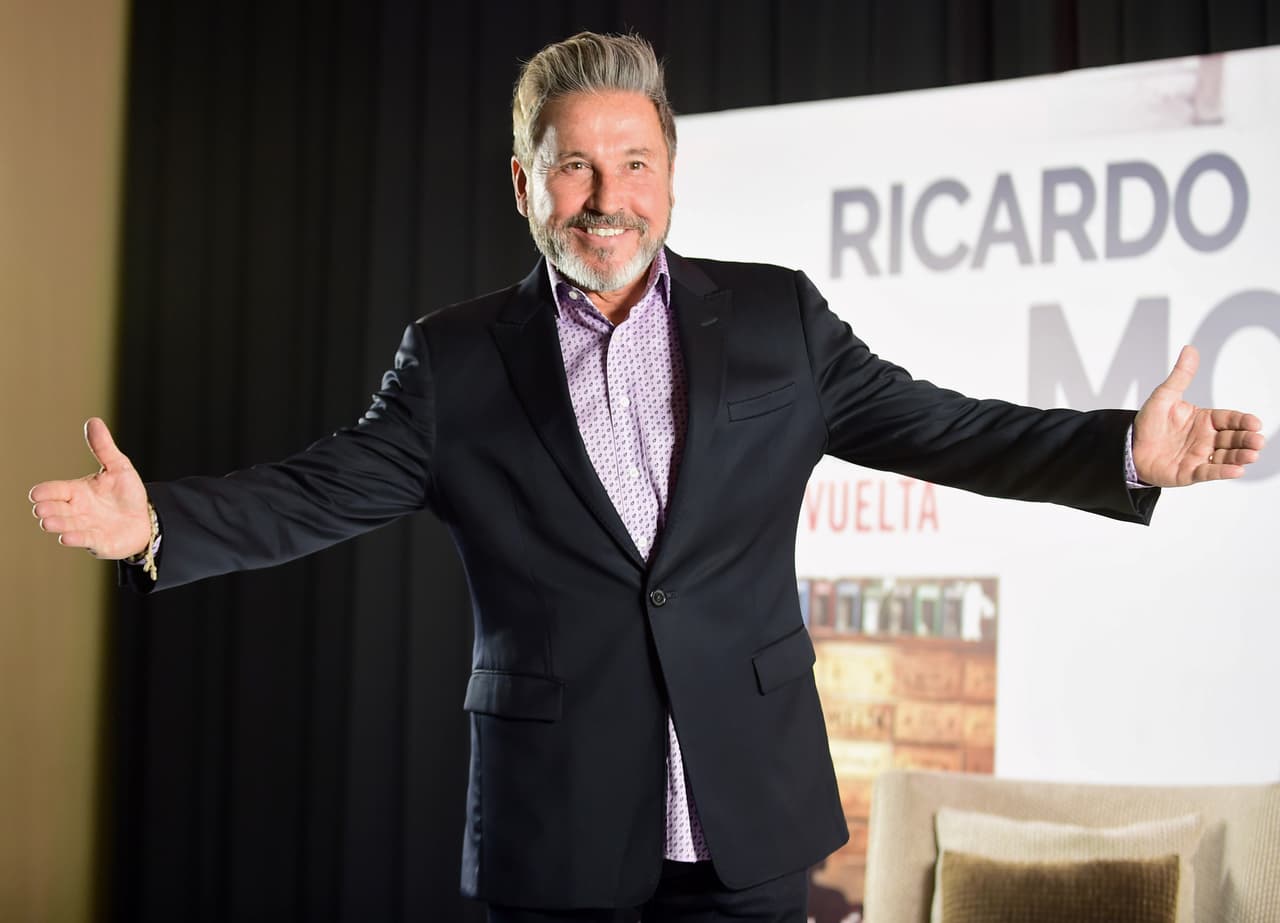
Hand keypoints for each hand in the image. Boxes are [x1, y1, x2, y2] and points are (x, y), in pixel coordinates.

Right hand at [29, 417, 151, 558]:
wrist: (146, 518)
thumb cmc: (126, 493)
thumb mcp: (119, 467)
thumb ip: (103, 448)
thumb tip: (93, 421)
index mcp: (76, 492)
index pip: (55, 490)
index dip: (45, 492)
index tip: (37, 494)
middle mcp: (76, 510)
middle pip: (54, 510)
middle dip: (47, 510)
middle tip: (41, 509)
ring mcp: (85, 527)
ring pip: (65, 526)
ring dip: (57, 524)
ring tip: (48, 522)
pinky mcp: (98, 541)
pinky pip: (85, 540)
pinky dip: (76, 538)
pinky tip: (67, 537)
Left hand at [1132, 345, 1265, 486]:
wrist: (1128, 447)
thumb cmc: (1148, 422)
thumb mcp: (1164, 396)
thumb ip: (1181, 376)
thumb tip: (1190, 349)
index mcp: (1205, 420)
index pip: (1229, 419)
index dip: (1242, 421)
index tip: (1255, 423)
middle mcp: (1206, 438)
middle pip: (1233, 438)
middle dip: (1247, 440)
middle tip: (1257, 440)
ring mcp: (1200, 456)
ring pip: (1226, 456)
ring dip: (1240, 456)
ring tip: (1252, 455)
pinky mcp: (1190, 472)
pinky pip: (1209, 472)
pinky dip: (1223, 472)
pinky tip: (1236, 470)